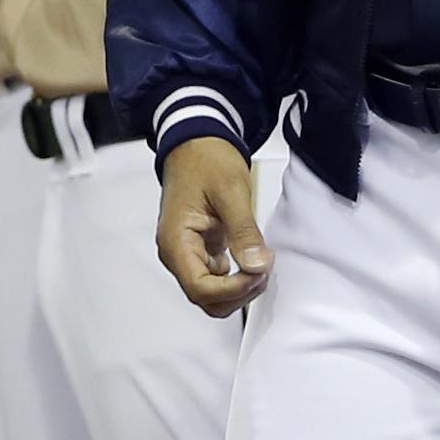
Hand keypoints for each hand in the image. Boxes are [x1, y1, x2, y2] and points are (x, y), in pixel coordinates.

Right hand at [156, 137, 272, 316]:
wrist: (197, 142)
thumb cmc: (206, 160)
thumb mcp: (231, 191)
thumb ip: (244, 231)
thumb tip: (257, 265)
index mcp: (175, 241)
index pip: (199, 288)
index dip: (232, 289)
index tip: (259, 273)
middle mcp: (176, 253)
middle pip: (204, 298)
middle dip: (237, 293)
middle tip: (264, 270)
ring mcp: (187, 253)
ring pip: (210, 292)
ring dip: (238, 289)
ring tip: (261, 265)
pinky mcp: (199, 249)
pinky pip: (215, 277)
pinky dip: (236, 278)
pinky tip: (252, 260)